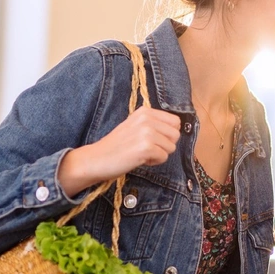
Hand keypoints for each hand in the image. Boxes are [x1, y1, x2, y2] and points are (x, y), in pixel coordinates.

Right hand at [58, 106, 181, 193]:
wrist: (97, 159)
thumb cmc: (117, 146)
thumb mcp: (135, 126)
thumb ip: (154, 124)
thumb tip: (177, 130)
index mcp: (145, 111)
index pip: (175, 121)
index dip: (167, 134)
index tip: (152, 139)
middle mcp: (147, 118)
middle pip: (176, 135)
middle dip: (165, 145)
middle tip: (146, 148)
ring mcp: (146, 132)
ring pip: (171, 147)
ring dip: (159, 154)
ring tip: (141, 153)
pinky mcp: (146, 147)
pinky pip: (164, 157)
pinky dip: (154, 162)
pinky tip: (139, 159)